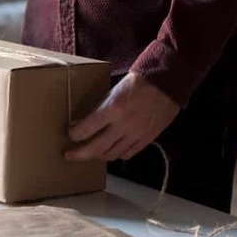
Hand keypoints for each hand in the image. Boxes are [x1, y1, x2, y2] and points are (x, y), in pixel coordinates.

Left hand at [65, 72, 179, 161]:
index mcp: (113, 108)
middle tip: (69, 154)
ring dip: (98, 155)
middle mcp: (124, 125)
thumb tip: (82, 123)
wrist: (167, 82)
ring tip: (92, 152)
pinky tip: (112, 150)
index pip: (86, 129)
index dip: (74, 134)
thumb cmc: (139, 81)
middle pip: (96, 149)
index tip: (70, 133)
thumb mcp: (114, 91)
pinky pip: (128, 154)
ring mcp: (137, 134)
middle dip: (79, 154)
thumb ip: (100, 108)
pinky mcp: (148, 139)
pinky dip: (117, 154)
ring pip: (111, 155)